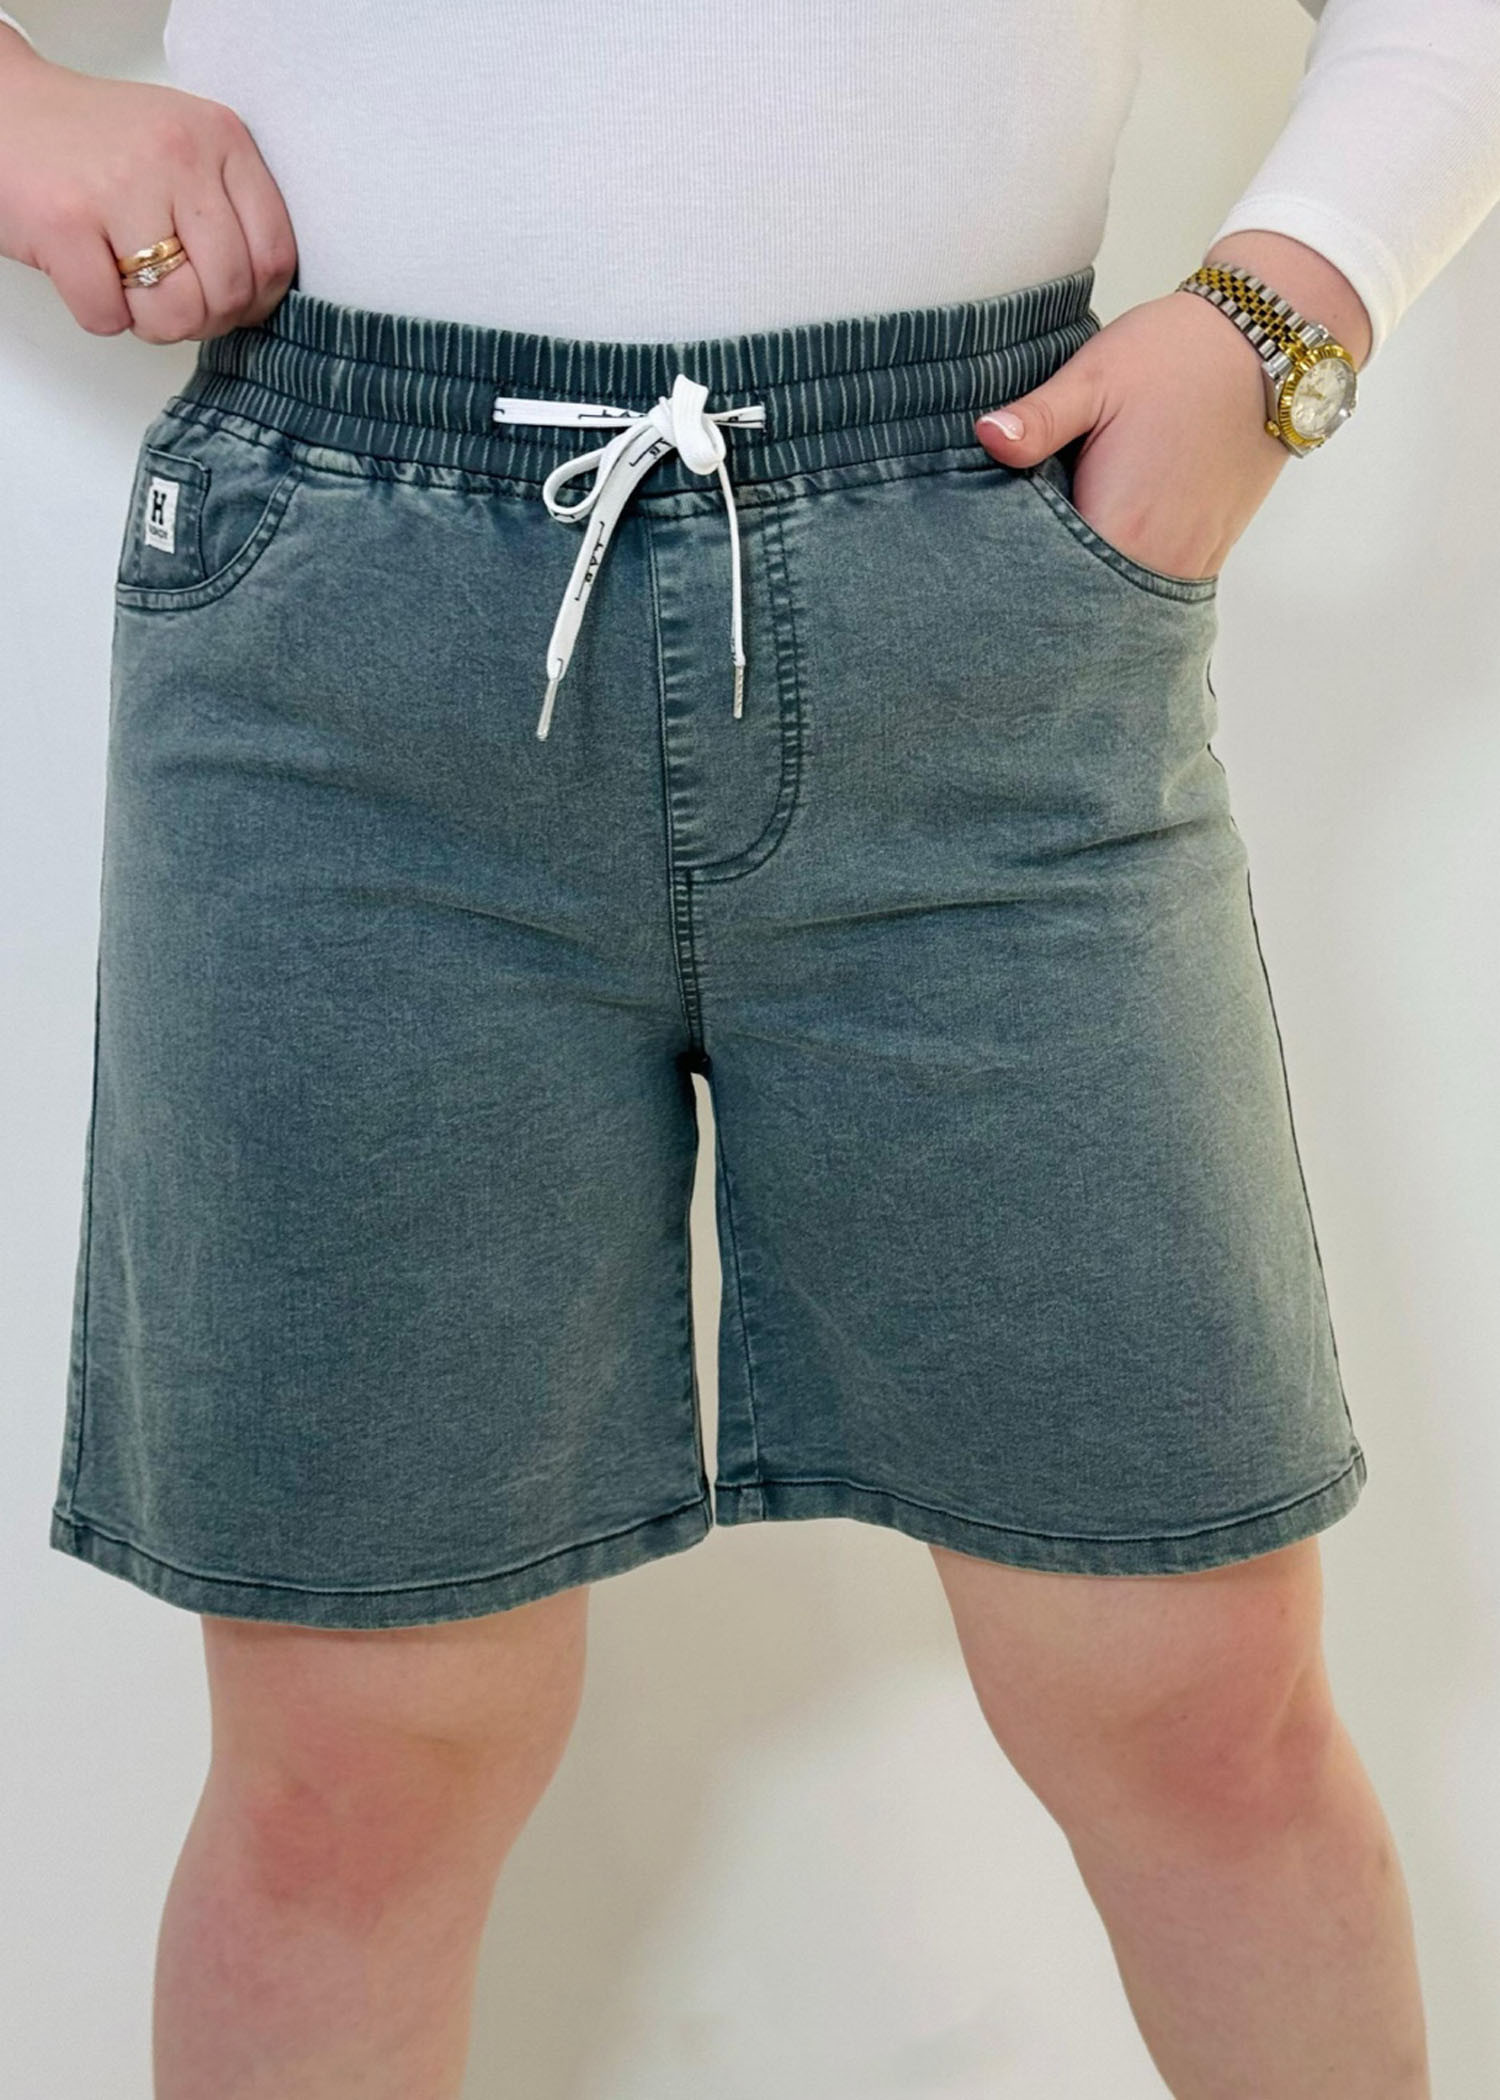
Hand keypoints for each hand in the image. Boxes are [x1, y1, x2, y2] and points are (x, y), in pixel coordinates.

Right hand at [0, 28, 296, 342]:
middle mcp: (177, 156)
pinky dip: (100, 314)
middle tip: (170, 299)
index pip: (276, 257)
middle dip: (201, 318)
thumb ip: (230, 210)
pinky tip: (88, 272)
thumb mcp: (184, 151)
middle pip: (230, 295)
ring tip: (130, 287)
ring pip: (178, 316)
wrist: (3, 109)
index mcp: (220, 138)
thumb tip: (259, 300)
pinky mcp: (64, 222)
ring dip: (153, 324)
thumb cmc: (97, 146)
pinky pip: (110, 318)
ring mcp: (120, 187)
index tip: (227, 301)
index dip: (255, 302)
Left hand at [974, 287, 1293, 583]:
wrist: (1267, 344)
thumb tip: (987, 437)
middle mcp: (1159, 558)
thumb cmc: (1176, 355)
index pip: (1049, 583)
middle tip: (1012, 568)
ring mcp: (1191, 561)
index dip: (1016, 576)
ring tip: (1052, 562)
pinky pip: (1154, 586)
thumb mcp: (1095, 376)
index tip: (990, 562)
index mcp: (1121, 525)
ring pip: (1122, 601)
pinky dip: (1123, 578)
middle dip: (1049, 590)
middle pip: (1086, 604)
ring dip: (1088, 587)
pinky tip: (1099, 552)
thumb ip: (1038, 418)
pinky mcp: (1210, 552)